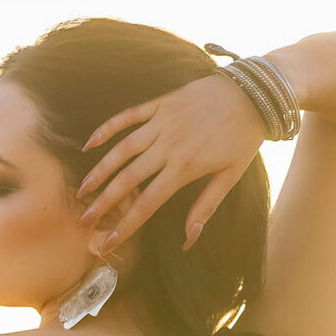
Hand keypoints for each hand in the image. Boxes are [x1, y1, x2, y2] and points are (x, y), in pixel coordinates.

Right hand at [75, 70, 267, 254]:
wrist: (252, 94)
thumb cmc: (243, 138)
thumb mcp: (230, 176)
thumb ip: (206, 206)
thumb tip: (188, 239)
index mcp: (185, 168)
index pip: (148, 203)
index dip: (127, 224)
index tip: (110, 241)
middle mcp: (168, 146)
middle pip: (128, 179)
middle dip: (104, 203)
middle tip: (85, 220)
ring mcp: (162, 122)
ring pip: (122, 149)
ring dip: (99, 171)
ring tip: (83, 190)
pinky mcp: (160, 104)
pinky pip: (128, 116)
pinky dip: (107, 129)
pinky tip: (90, 144)